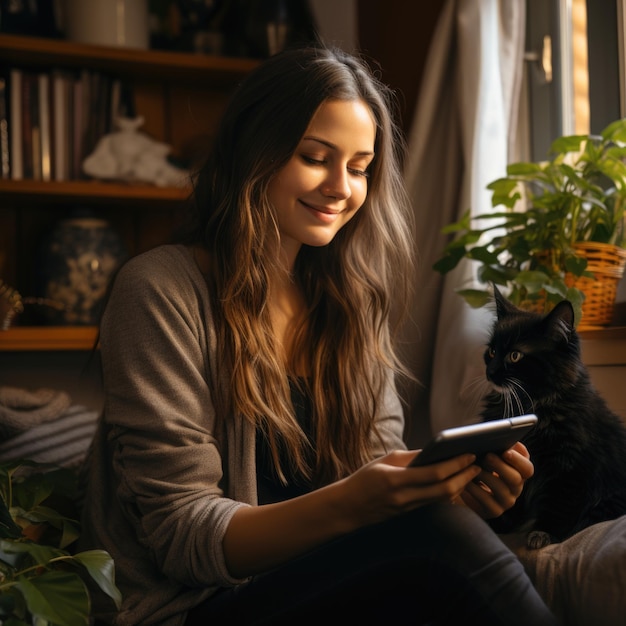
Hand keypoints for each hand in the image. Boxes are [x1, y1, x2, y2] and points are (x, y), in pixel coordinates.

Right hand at [335, 449, 481, 528]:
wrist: (349, 507)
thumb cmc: (364, 479)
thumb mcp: (385, 461)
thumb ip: (411, 458)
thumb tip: (435, 451)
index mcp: (397, 480)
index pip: (434, 473)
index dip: (455, 464)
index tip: (469, 454)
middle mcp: (405, 497)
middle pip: (444, 490)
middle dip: (464, 477)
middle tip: (476, 465)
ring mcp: (408, 509)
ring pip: (443, 499)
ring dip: (460, 486)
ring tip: (470, 473)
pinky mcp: (410, 515)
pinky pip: (434, 503)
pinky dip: (448, 493)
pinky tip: (456, 484)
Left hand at [457, 442, 533, 518]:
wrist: (462, 486)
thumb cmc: (477, 464)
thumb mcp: (488, 453)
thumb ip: (497, 446)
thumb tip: (500, 438)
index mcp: (518, 472)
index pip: (527, 468)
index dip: (518, 460)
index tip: (506, 451)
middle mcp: (516, 488)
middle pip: (515, 478)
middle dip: (500, 466)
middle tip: (486, 456)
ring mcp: (506, 501)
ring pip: (501, 489)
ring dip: (486, 476)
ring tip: (473, 468)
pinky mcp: (493, 511)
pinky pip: (487, 502)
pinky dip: (476, 490)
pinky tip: (466, 482)